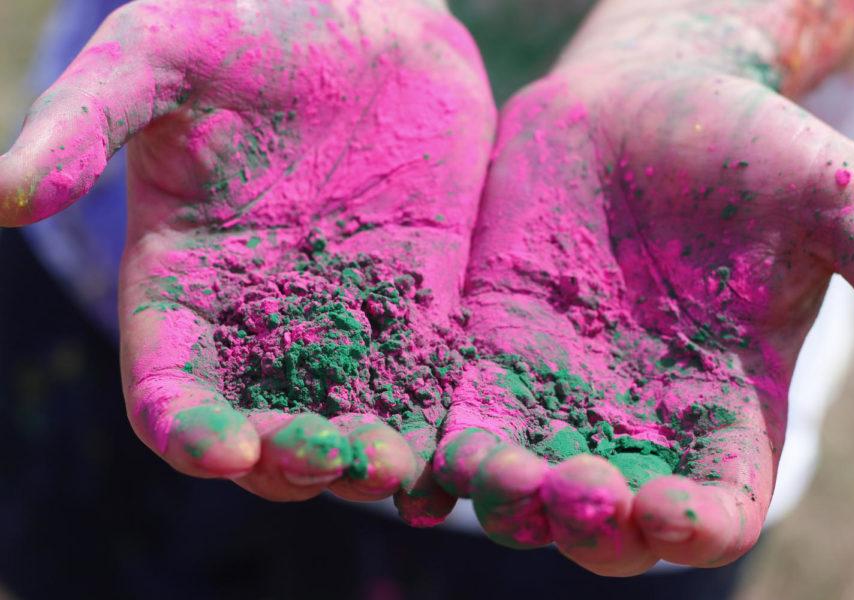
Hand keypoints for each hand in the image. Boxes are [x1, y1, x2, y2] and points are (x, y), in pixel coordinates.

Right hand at [0, 0, 494, 517]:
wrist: (366, 17)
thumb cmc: (249, 27)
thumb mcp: (159, 56)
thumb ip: (86, 122)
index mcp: (183, 282)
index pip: (169, 387)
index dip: (186, 429)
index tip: (221, 448)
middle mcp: (260, 319)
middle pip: (262, 429)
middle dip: (288, 459)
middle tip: (327, 457)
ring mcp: (344, 318)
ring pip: (345, 423)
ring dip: (361, 462)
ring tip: (391, 467)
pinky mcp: (416, 305)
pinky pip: (423, 383)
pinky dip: (433, 425)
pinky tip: (450, 449)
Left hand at [432, 30, 853, 573]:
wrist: (645, 99)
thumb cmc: (746, 147)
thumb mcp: (830, 195)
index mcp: (726, 410)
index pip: (715, 508)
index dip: (695, 527)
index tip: (668, 510)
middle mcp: (636, 419)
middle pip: (609, 520)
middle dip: (590, 525)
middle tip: (572, 492)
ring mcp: (557, 391)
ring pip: (526, 486)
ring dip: (509, 502)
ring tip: (498, 479)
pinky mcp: (491, 351)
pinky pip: (462, 421)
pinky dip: (442, 457)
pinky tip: (415, 468)